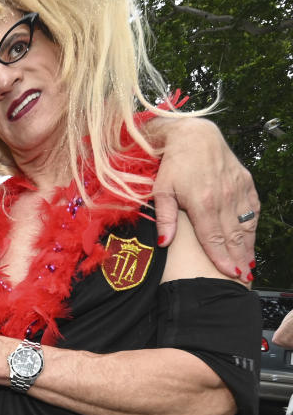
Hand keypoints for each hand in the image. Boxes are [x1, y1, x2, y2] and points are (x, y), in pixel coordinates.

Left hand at [152, 118, 256, 279]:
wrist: (195, 135)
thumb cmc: (174, 164)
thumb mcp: (161, 190)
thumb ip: (165, 218)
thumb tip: (164, 242)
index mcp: (203, 203)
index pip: (214, 238)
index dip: (222, 258)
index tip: (230, 274)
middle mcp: (224, 197)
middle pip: (233, 236)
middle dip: (239, 259)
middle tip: (243, 278)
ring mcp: (238, 189)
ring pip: (246, 224)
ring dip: (248, 246)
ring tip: (249, 265)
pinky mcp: (245, 182)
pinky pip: (252, 209)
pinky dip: (253, 226)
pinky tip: (251, 239)